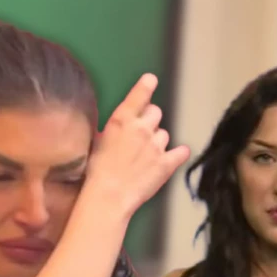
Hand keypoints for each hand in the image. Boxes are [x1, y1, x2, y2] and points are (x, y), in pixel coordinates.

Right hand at [85, 74, 189, 217]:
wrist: (108, 196)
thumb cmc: (96, 172)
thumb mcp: (97, 143)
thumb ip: (112, 131)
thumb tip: (116, 129)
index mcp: (122, 120)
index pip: (140, 94)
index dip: (147, 86)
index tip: (151, 80)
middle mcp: (141, 128)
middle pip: (156, 112)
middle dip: (150, 121)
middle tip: (140, 135)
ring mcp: (156, 145)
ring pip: (164, 134)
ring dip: (158, 141)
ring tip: (146, 157)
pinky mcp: (167, 163)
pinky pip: (180, 152)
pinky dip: (178, 154)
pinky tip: (176, 156)